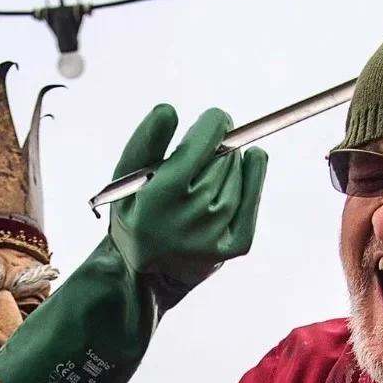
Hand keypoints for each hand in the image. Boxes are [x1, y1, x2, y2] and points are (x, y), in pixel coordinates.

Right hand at [108, 106, 268, 300]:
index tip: (215, 119)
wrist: (146, 273)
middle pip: (222, 158)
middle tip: (210, 144)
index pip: (200, 145)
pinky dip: (254, 175)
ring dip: (231, 161)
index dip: (213, 124)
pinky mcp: (235, 246)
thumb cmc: (137, 212)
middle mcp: (190, 218)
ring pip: (236, 175)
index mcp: (158, 198)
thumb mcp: (127, 177)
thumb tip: (168, 109)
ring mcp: (215, 235)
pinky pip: (252, 199)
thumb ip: (145, 141)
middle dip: (219, 144)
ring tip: (214, 166)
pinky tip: (252, 159)